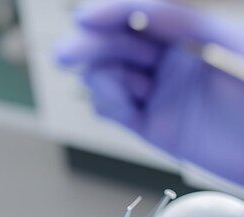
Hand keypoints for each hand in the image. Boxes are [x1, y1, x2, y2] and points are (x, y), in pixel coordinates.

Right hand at [55, 0, 243, 184]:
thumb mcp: (232, 46)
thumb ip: (188, 24)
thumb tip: (143, 9)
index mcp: (189, 36)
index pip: (140, 17)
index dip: (110, 13)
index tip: (85, 17)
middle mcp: (169, 63)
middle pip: (117, 46)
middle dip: (89, 46)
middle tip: (65, 54)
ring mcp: (160, 95)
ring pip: (111, 77)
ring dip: (96, 74)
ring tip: (94, 77)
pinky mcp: (154, 127)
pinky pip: (117, 111)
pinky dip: (107, 102)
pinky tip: (114, 98)